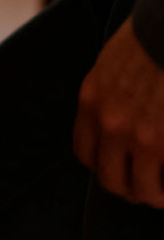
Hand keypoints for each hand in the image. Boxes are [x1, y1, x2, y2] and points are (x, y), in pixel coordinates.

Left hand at [73, 18, 163, 207]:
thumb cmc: (146, 43)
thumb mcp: (108, 68)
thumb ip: (106, 99)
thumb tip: (112, 129)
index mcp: (91, 102)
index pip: (85, 154)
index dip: (103, 166)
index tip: (120, 168)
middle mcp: (110, 123)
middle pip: (110, 180)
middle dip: (130, 188)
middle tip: (147, 187)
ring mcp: (141, 136)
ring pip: (143, 190)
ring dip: (155, 195)